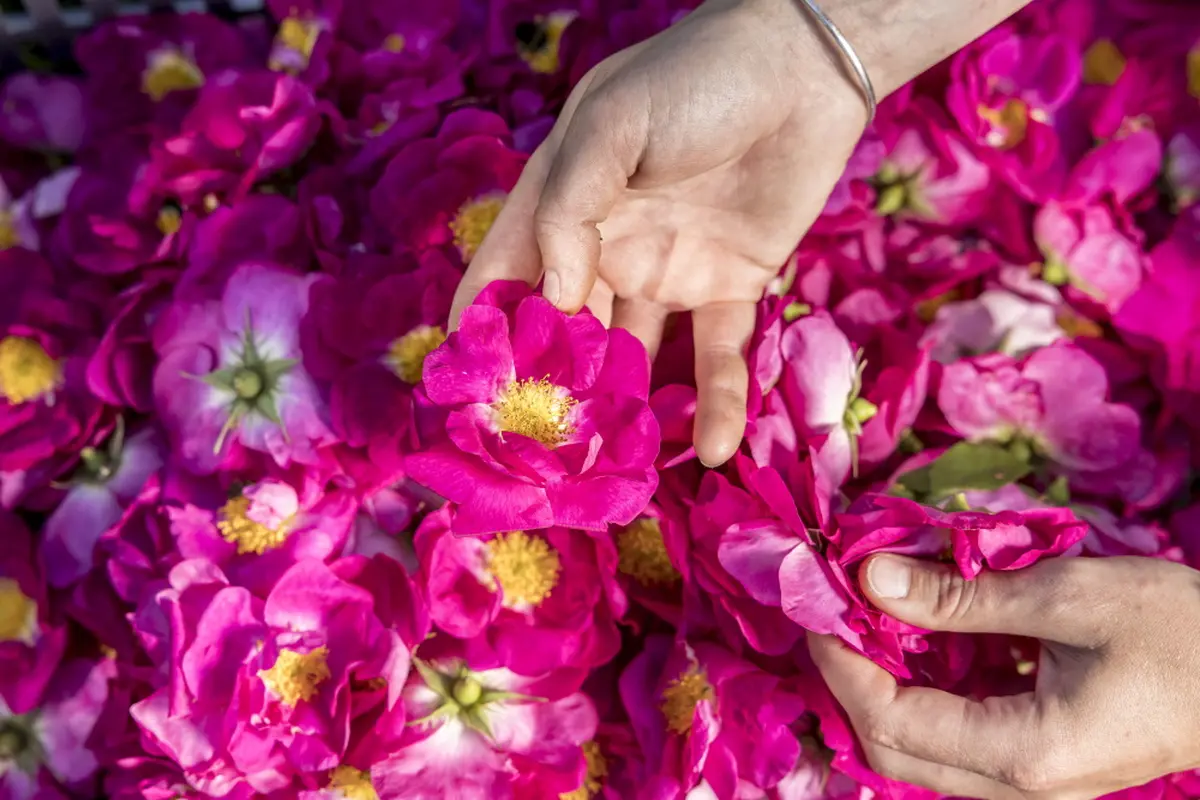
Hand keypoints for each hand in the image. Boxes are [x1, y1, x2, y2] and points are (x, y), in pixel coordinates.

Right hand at [450, 0, 869, 466]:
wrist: (804, 66)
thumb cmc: (696, 77)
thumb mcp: (614, 124)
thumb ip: (571, 208)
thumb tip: (551, 300)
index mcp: (559, 204)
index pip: (502, 278)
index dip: (482, 334)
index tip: (467, 397)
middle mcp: (604, 247)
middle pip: (564, 333)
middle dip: (553, 392)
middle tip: (543, 459)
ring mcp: (666, 271)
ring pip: (634, 358)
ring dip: (626, 411)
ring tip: (618, 473)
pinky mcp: (731, 287)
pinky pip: (717, 356)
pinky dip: (718, 402)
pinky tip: (718, 450)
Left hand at [808, 555, 1199, 798]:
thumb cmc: (1180, 634)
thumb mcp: (1068, 596)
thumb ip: (962, 596)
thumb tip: (871, 577)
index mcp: (1025, 754)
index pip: (891, 722)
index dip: (842, 665)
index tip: (819, 607)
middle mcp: (1019, 789)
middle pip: (895, 750)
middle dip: (852, 679)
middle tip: (837, 611)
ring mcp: (1031, 786)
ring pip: (921, 749)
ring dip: (884, 684)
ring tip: (871, 616)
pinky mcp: (1040, 767)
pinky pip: (956, 740)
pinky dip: (925, 691)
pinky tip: (923, 639)